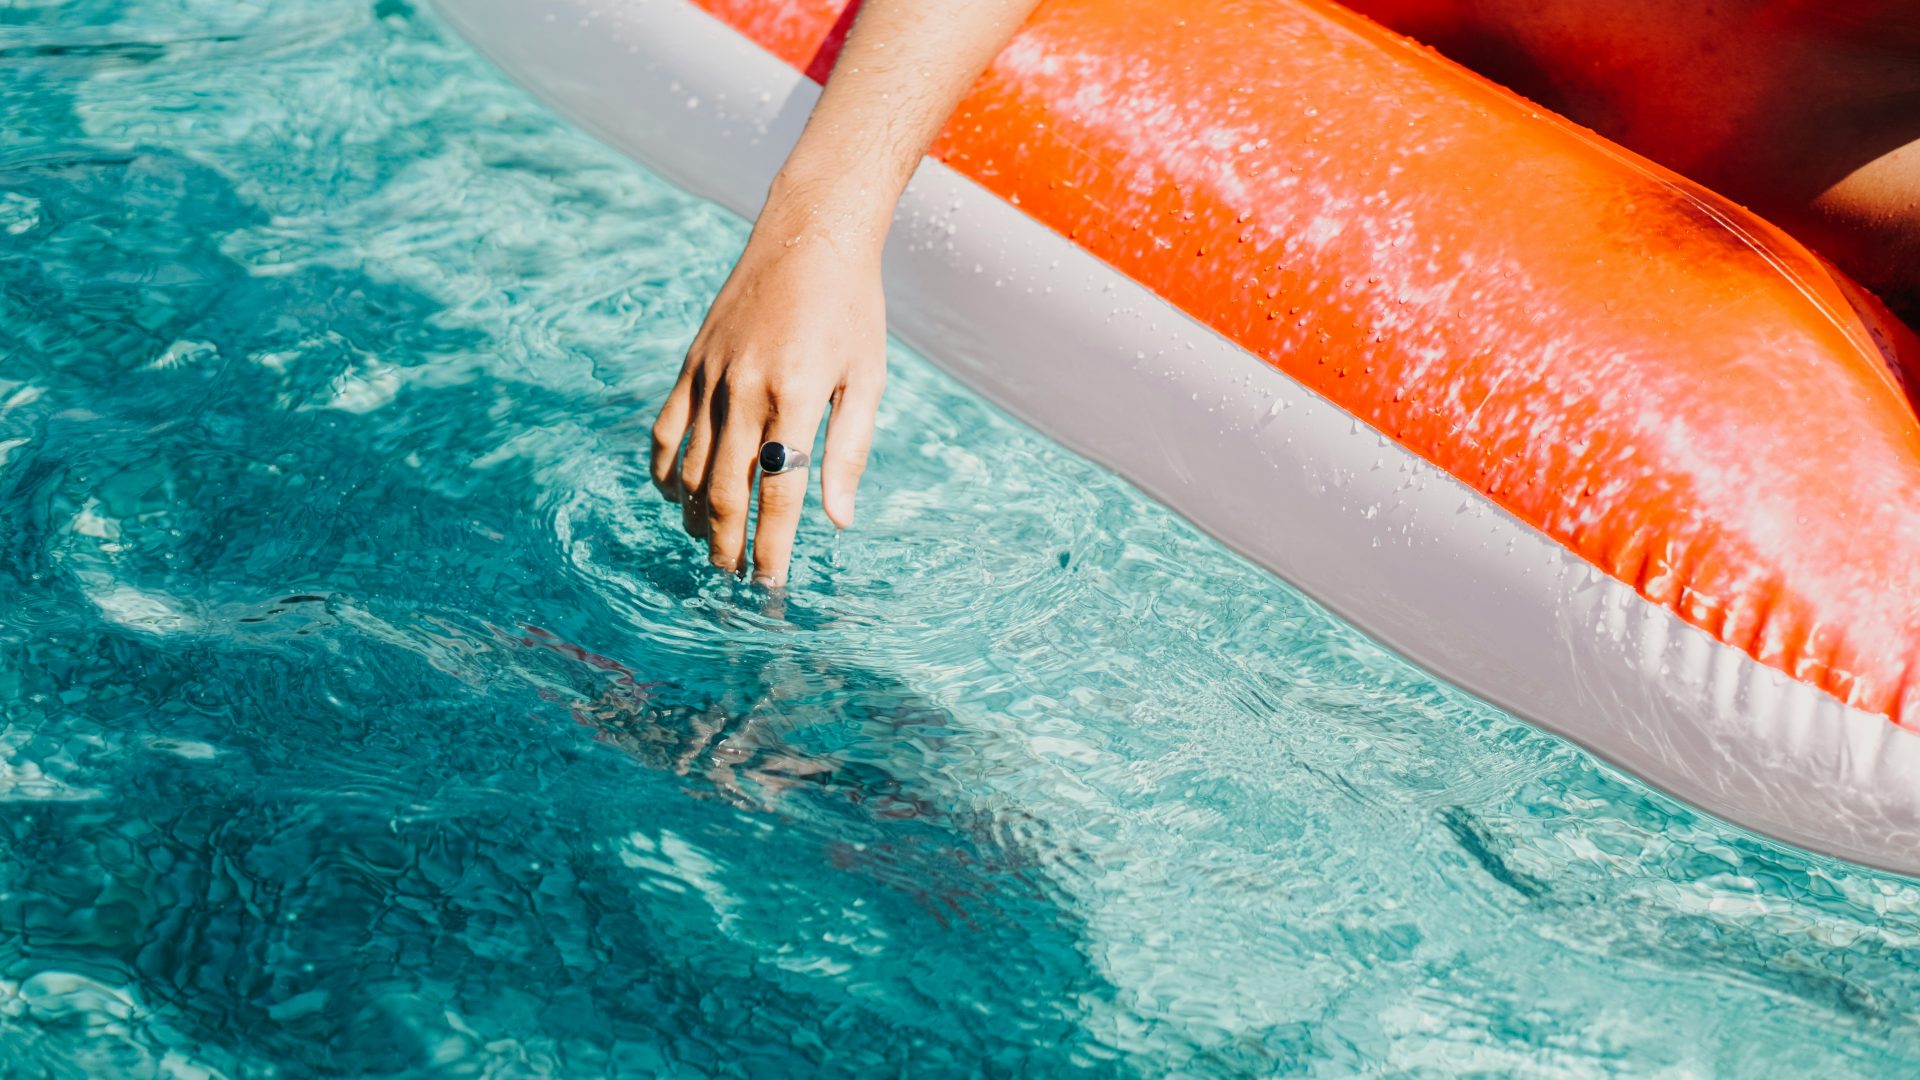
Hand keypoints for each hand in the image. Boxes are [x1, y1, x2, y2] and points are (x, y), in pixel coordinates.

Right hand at [650, 225, 886, 586]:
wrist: (809, 234)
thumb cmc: (852, 310)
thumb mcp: (868, 379)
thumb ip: (850, 451)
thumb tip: (838, 521)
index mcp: (798, 396)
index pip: (779, 491)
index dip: (772, 547)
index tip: (769, 586)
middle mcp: (747, 388)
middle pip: (725, 489)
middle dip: (727, 543)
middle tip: (733, 578)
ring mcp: (712, 375)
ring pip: (689, 466)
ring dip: (696, 516)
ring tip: (709, 546)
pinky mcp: (692, 362)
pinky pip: (665, 428)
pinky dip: (664, 469)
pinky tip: (675, 496)